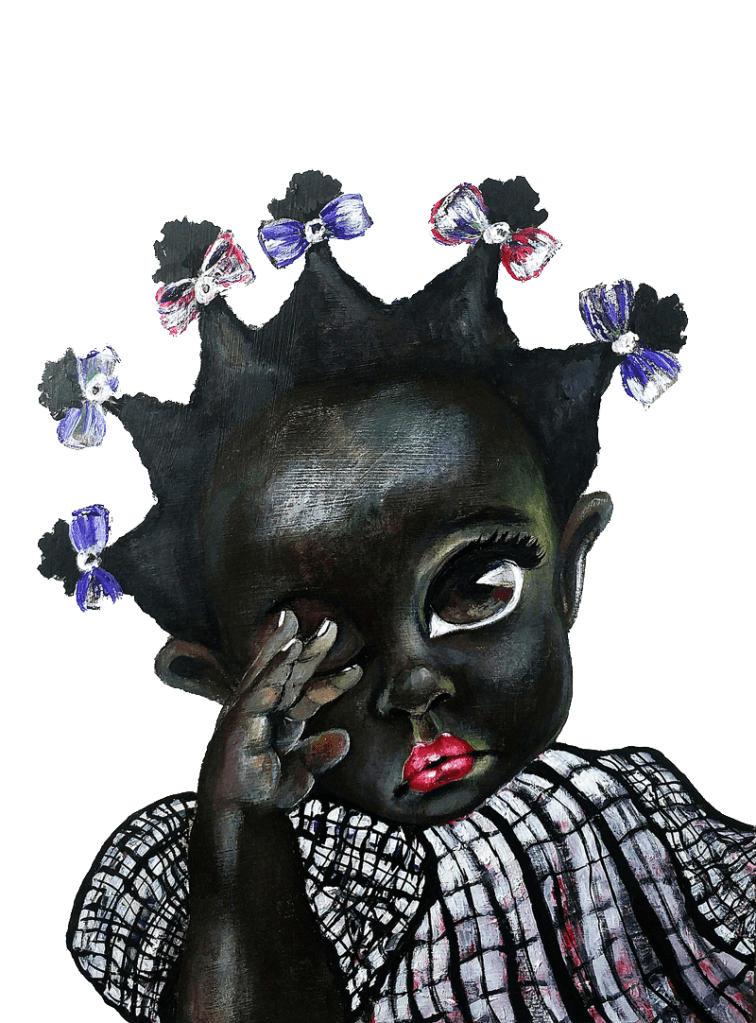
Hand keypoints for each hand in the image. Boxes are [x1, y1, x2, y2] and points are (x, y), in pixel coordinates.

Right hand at [199, 610, 361, 813]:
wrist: (237, 822)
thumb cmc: (262, 796)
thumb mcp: (300, 773)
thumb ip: (319, 754)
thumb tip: (344, 738)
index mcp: (278, 720)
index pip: (309, 695)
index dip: (333, 683)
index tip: (359, 671)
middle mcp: (261, 712)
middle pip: (288, 675)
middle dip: (310, 650)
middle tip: (332, 626)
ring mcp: (245, 715)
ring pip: (268, 677)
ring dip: (285, 654)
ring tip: (301, 635)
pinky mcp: (233, 725)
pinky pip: (254, 695)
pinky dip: (269, 675)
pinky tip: (285, 661)